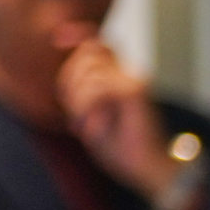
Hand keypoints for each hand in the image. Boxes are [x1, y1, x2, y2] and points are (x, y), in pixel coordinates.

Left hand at [52, 32, 176, 200]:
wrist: (151, 172)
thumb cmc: (123, 149)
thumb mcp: (93, 116)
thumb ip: (82, 89)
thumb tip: (67, 62)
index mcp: (122, 78)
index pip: (96, 44)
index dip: (76, 37)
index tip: (58, 40)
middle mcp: (131, 75)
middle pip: (88, 52)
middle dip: (69, 79)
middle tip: (75, 115)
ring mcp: (135, 81)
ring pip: (90, 70)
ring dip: (78, 100)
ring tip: (85, 125)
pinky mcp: (136, 91)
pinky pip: (98, 87)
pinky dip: (88, 108)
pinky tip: (94, 128)